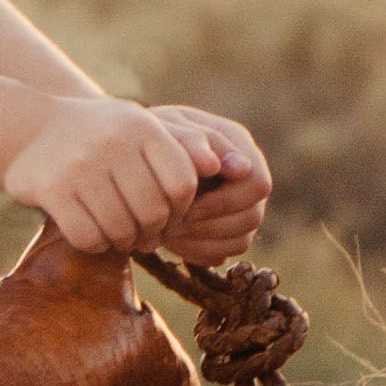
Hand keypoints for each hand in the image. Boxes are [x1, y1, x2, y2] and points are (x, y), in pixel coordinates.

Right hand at [3, 95, 208, 256]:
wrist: (29, 130)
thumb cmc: (100, 136)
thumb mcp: (139, 129)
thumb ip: (183, 149)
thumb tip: (235, 168)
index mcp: (142, 125)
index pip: (182, 184)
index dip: (180, 210)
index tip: (167, 216)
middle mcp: (113, 141)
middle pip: (153, 212)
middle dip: (151, 232)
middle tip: (142, 234)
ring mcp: (80, 165)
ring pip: (121, 229)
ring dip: (122, 241)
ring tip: (118, 234)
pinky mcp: (51, 189)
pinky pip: (88, 237)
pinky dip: (94, 244)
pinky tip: (91, 232)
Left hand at [153, 105, 272, 262]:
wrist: (128, 153)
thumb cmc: (148, 136)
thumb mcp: (167, 131)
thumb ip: (199, 143)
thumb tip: (241, 167)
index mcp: (240, 145)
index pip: (256, 185)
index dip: (222, 201)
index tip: (182, 203)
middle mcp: (246, 177)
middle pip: (251, 217)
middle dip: (207, 225)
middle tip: (168, 225)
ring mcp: (239, 206)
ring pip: (240, 240)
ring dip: (199, 240)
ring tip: (163, 232)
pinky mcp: (223, 230)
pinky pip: (222, 254)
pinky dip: (195, 251)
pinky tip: (167, 239)